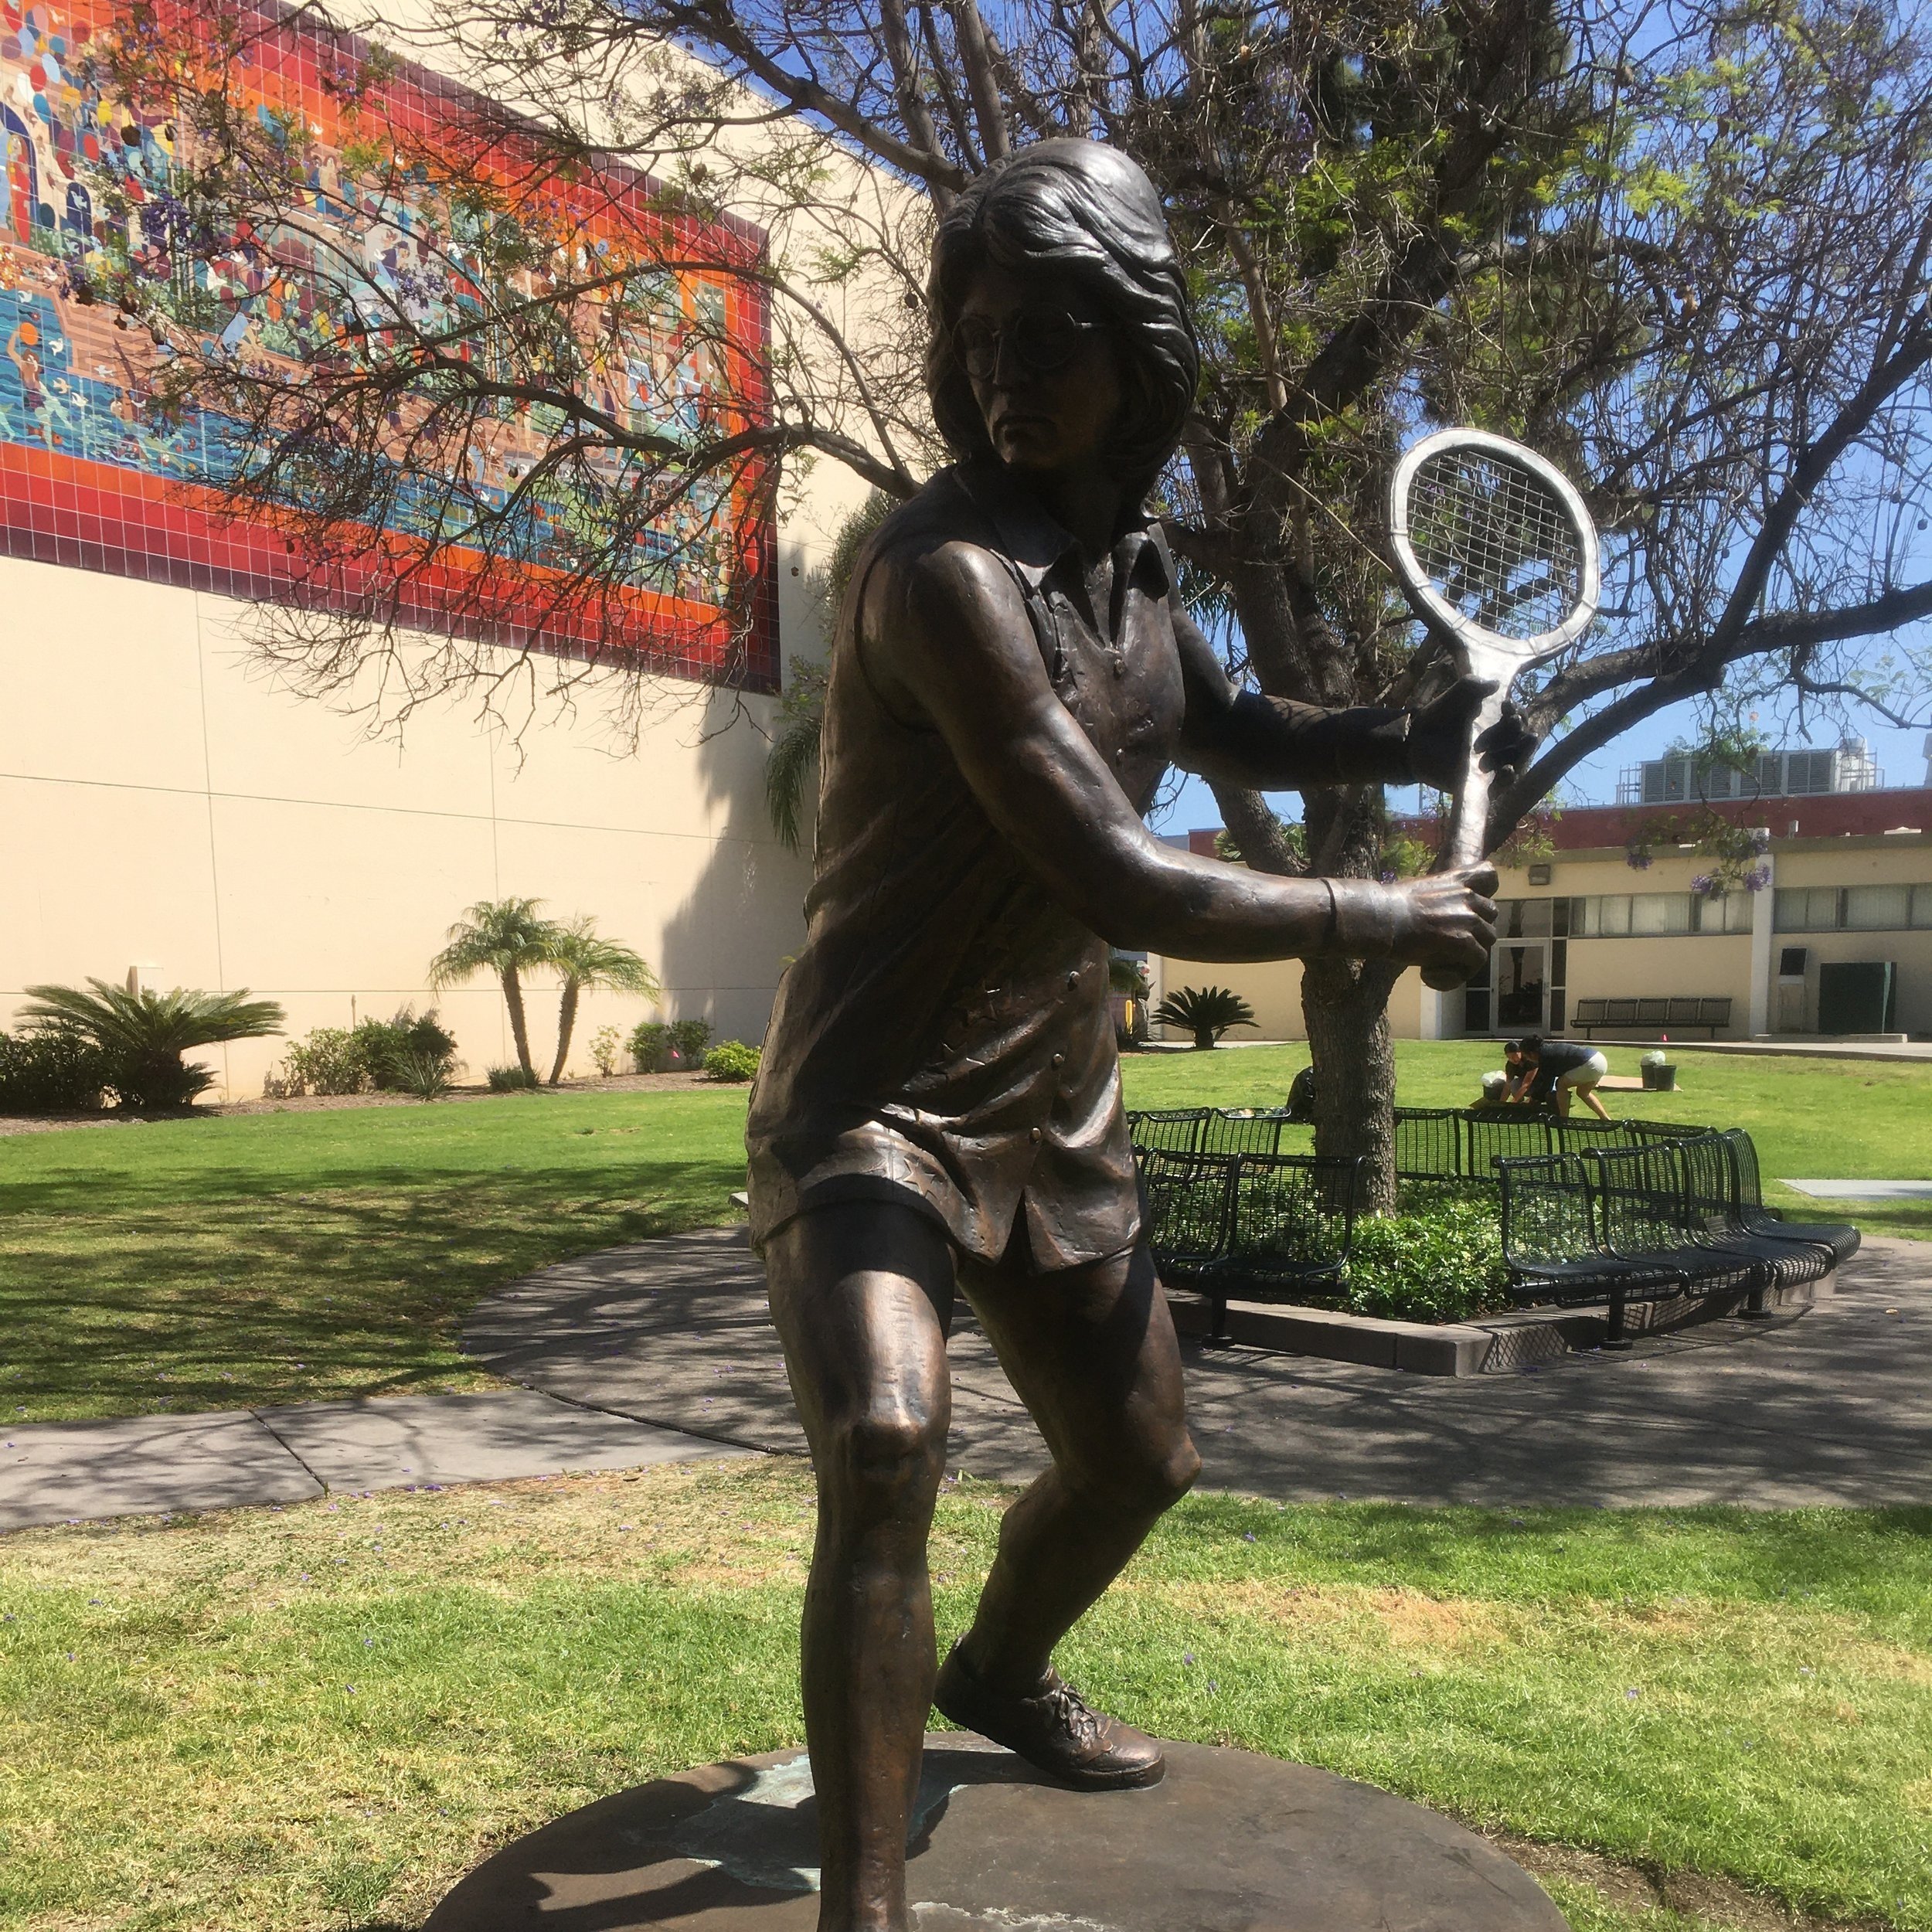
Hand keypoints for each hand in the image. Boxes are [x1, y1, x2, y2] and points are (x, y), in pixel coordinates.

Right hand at [1384, 866, 1499, 979]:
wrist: (1378, 918)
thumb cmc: (1388, 907)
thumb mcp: (1418, 892)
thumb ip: (1438, 901)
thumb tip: (1438, 921)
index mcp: (1455, 879)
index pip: (1489, 874)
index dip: (1487, 891)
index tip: (1474, 905)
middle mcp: (1466, 895)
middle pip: (1490, 914)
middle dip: (1476, 930)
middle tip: (1451, 944)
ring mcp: (1467, 917)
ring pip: (1488, 939)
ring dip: (1470, 953)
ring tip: (1444, 964)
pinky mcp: (1463, 940)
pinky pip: (1478, 960)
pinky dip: (1461, 971)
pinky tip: (1434, 975)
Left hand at [1402, 677, 1536, 790]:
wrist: (1415, 742)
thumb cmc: (1438, 717)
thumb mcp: (1454, 697)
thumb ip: (1471, 686)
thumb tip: (1495, 684)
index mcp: (1498, 723)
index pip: (1519, 719)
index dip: (1517, 712)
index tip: (1505, 705)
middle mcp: (1501, 744)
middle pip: (1521, 740)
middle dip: (1516, 730)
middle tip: (1508, 721)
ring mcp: (1493, 765)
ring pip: (1516, 762)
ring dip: (1513, 753)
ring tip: (1498, 749)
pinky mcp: (1482, 784)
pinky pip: (1502, 786)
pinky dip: (1508, 780)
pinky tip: (1507, 770)